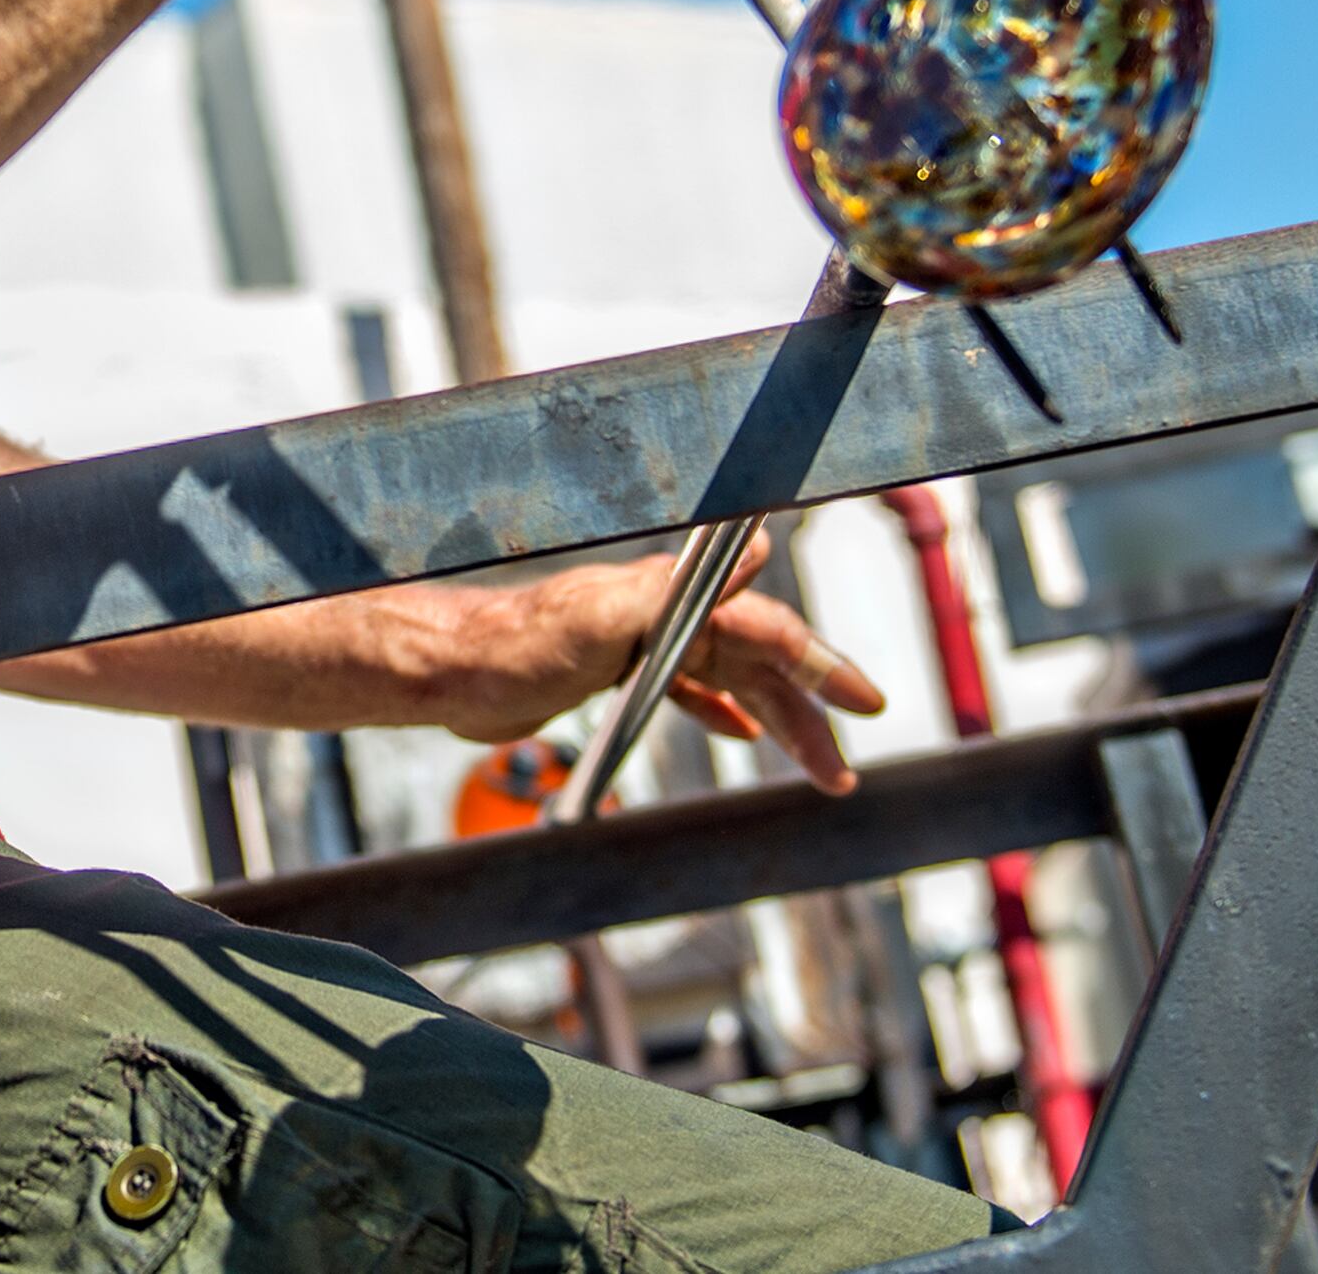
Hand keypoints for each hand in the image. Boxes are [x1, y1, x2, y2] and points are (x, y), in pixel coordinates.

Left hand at [426, 531, 883, 794]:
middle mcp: (667, 615)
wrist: (451, 670)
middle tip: (844, 770)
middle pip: (760, 665)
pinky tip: (742, 736)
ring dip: (778, 722)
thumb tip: (758, 546)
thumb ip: (680, 588)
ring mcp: (644, 643)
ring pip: (733, 682)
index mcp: (674, 601)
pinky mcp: (617, 671)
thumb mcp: (601, 618)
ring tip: (819, 768)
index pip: (768, 634)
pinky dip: (723, 713)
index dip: (821, 668)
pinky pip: (691, 691)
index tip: (866, 703)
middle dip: (810, 714)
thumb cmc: (516, 644)